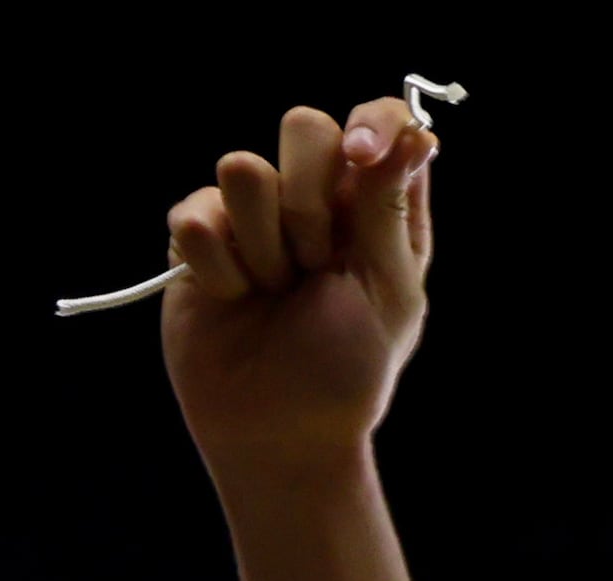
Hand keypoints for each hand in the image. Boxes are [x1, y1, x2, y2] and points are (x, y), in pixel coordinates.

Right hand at [162, 96, 437, 477]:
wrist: (279, 428)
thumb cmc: (346, 367)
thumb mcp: (389, 291)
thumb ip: (391, 208)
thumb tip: (418, 134)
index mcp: (378, 207)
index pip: (380, 122)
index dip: (371, 126)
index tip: (361, 158)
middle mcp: (317, 198)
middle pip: (303, 125)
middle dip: (309, 201)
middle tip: (316, 265)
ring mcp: (253, 212)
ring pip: (241, 167)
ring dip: (263, 242)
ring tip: (275, 289)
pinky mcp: (199, 234)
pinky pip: (195, 213)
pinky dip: (220, 268)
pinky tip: (234, 299)